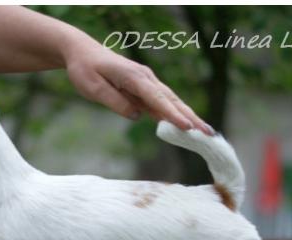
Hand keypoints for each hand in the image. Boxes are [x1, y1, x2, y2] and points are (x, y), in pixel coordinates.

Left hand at [64, 41, 213, 134]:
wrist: (82, 52)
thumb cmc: (85, 69)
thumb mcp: (93, 88)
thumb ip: (115, 102)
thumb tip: (137, 115)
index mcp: (134, 77)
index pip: (158, 99)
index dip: (174, 115)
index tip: (188, 128)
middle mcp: (146, 78)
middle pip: (173, 101)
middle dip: (192, 118)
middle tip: (209, 134)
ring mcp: (147, 83)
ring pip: (171, 102)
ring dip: (189, 117)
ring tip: (205, 133)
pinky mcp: (144, 88)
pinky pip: (162, 104)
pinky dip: (175, 115)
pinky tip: (186, 127)